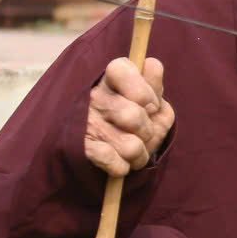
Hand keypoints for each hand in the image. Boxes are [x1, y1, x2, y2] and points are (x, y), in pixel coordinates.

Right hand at [83, 56, 173, 177]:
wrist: (93, 149)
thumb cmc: (128, 118)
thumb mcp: (146, 99)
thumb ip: (154, 87)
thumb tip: (154, 74)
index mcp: (111, 77)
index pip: (122, 70)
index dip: (144, 91)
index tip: (151, 105)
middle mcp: (95, 96)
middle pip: (134, 116)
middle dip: (147, 131)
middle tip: (143, 134)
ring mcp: (86, 123)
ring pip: (131, 146)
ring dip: (139, 155)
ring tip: (133, 152)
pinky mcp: (82, 149)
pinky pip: (116, 164)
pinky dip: (122, 167)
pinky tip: (118, 162)